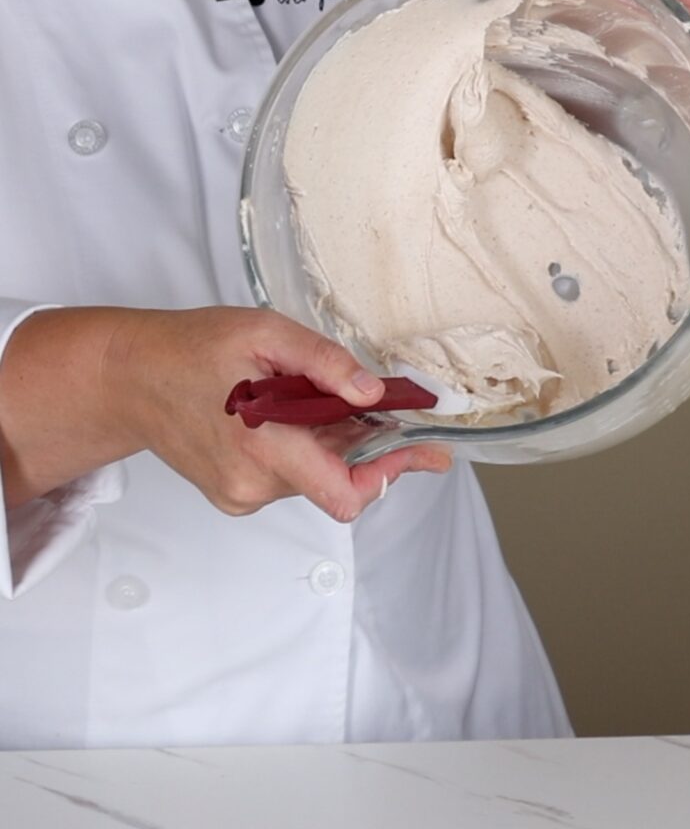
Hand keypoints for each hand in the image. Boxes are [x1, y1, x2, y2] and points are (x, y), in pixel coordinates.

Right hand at [0, 306, 450, 520]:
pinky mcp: (233, 494)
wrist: (129, 378)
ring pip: (312, 478)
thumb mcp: (264, 334)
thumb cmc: (190, 349)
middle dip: (366, 447)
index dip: (390, 473)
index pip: (344, 492)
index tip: (421, 450)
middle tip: (385, 407)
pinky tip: (291, 414)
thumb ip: (323, 363)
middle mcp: (252, 484)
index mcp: (263, 447)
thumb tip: (373, 392)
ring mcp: (240, 494)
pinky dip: (303, 451)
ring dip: (331, 445)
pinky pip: (288, 478)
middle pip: (336, 481)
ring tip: (320, 399)